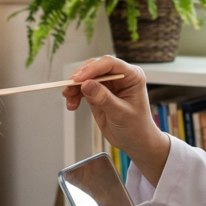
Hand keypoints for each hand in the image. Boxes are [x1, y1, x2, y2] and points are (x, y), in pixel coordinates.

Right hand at [62, 56, 170, 184]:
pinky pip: (83, 89)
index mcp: (132, 75)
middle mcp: (119, 76)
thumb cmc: (136, 127)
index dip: (93, 69)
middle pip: (95, 68)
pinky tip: (72, 104)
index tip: (79, 78)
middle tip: (69, 88)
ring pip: (86, 77)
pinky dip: (74, 95)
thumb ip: (104, 98)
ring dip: (75, 87)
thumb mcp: (120, 113)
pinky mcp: (98, 93)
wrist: (135, 142)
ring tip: (69, 100)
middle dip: (80, 77)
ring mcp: (108, 84)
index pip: (110, 64)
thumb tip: (86, 84)